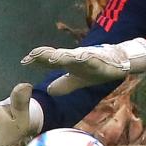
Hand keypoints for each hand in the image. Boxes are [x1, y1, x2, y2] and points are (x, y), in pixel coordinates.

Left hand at [21, 38, 145, 94]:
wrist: (121, 62)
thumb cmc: (99, 68)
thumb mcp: (80, 79)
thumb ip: (65, 84)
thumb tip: (49, 91)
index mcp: (70, 61)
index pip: (51, 59)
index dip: (38, 59)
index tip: (24, 61)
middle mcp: (76, 56)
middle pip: (58, 55)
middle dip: (45, 55)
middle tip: (31, 56)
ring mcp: (88, 57)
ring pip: (73, 55)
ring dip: (62, 56)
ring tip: (51, 57)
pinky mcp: (101, 60)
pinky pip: (92, 58)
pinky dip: (85, 57)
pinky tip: (78, 57)